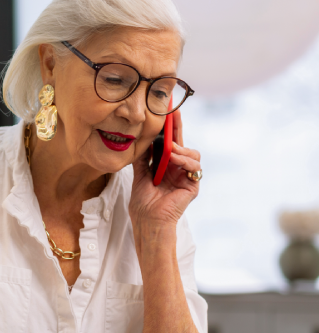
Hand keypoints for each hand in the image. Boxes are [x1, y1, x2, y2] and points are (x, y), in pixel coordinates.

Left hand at [129, 109, 200, 229]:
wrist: (148, 221)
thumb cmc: (143, 203)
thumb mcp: (139, 175)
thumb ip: (143, 158)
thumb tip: (141, 138)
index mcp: (166, 166)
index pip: (170, 143)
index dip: (169, 128)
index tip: (166, 111)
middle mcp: (178, 169)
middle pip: (183, 143)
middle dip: (178, 127)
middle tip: (173, 113)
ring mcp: (187, 176)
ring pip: (192, 153)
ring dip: (180, 149)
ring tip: (169, 149)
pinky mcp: (193, 184)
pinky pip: (194, 166)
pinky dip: (184, 160)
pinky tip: (174, 159)